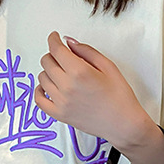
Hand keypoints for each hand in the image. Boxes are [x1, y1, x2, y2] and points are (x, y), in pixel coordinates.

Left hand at [34, 31, 151, 148]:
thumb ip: (87, 51)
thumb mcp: (109, 67)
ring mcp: (61, 102)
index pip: (56, 49)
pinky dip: (39, 91)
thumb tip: (69, 43)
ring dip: (49, 71)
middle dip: (53, 55)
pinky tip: (47, 87)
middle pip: (47, 62)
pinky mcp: (60, 115)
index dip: (53, 40)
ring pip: (42, 78)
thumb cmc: (120, 98)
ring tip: (61, 73)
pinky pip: (39, 100)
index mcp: (80, 72)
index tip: (54, 38)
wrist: (124, 125)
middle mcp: (67, 86)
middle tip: (62, 56)